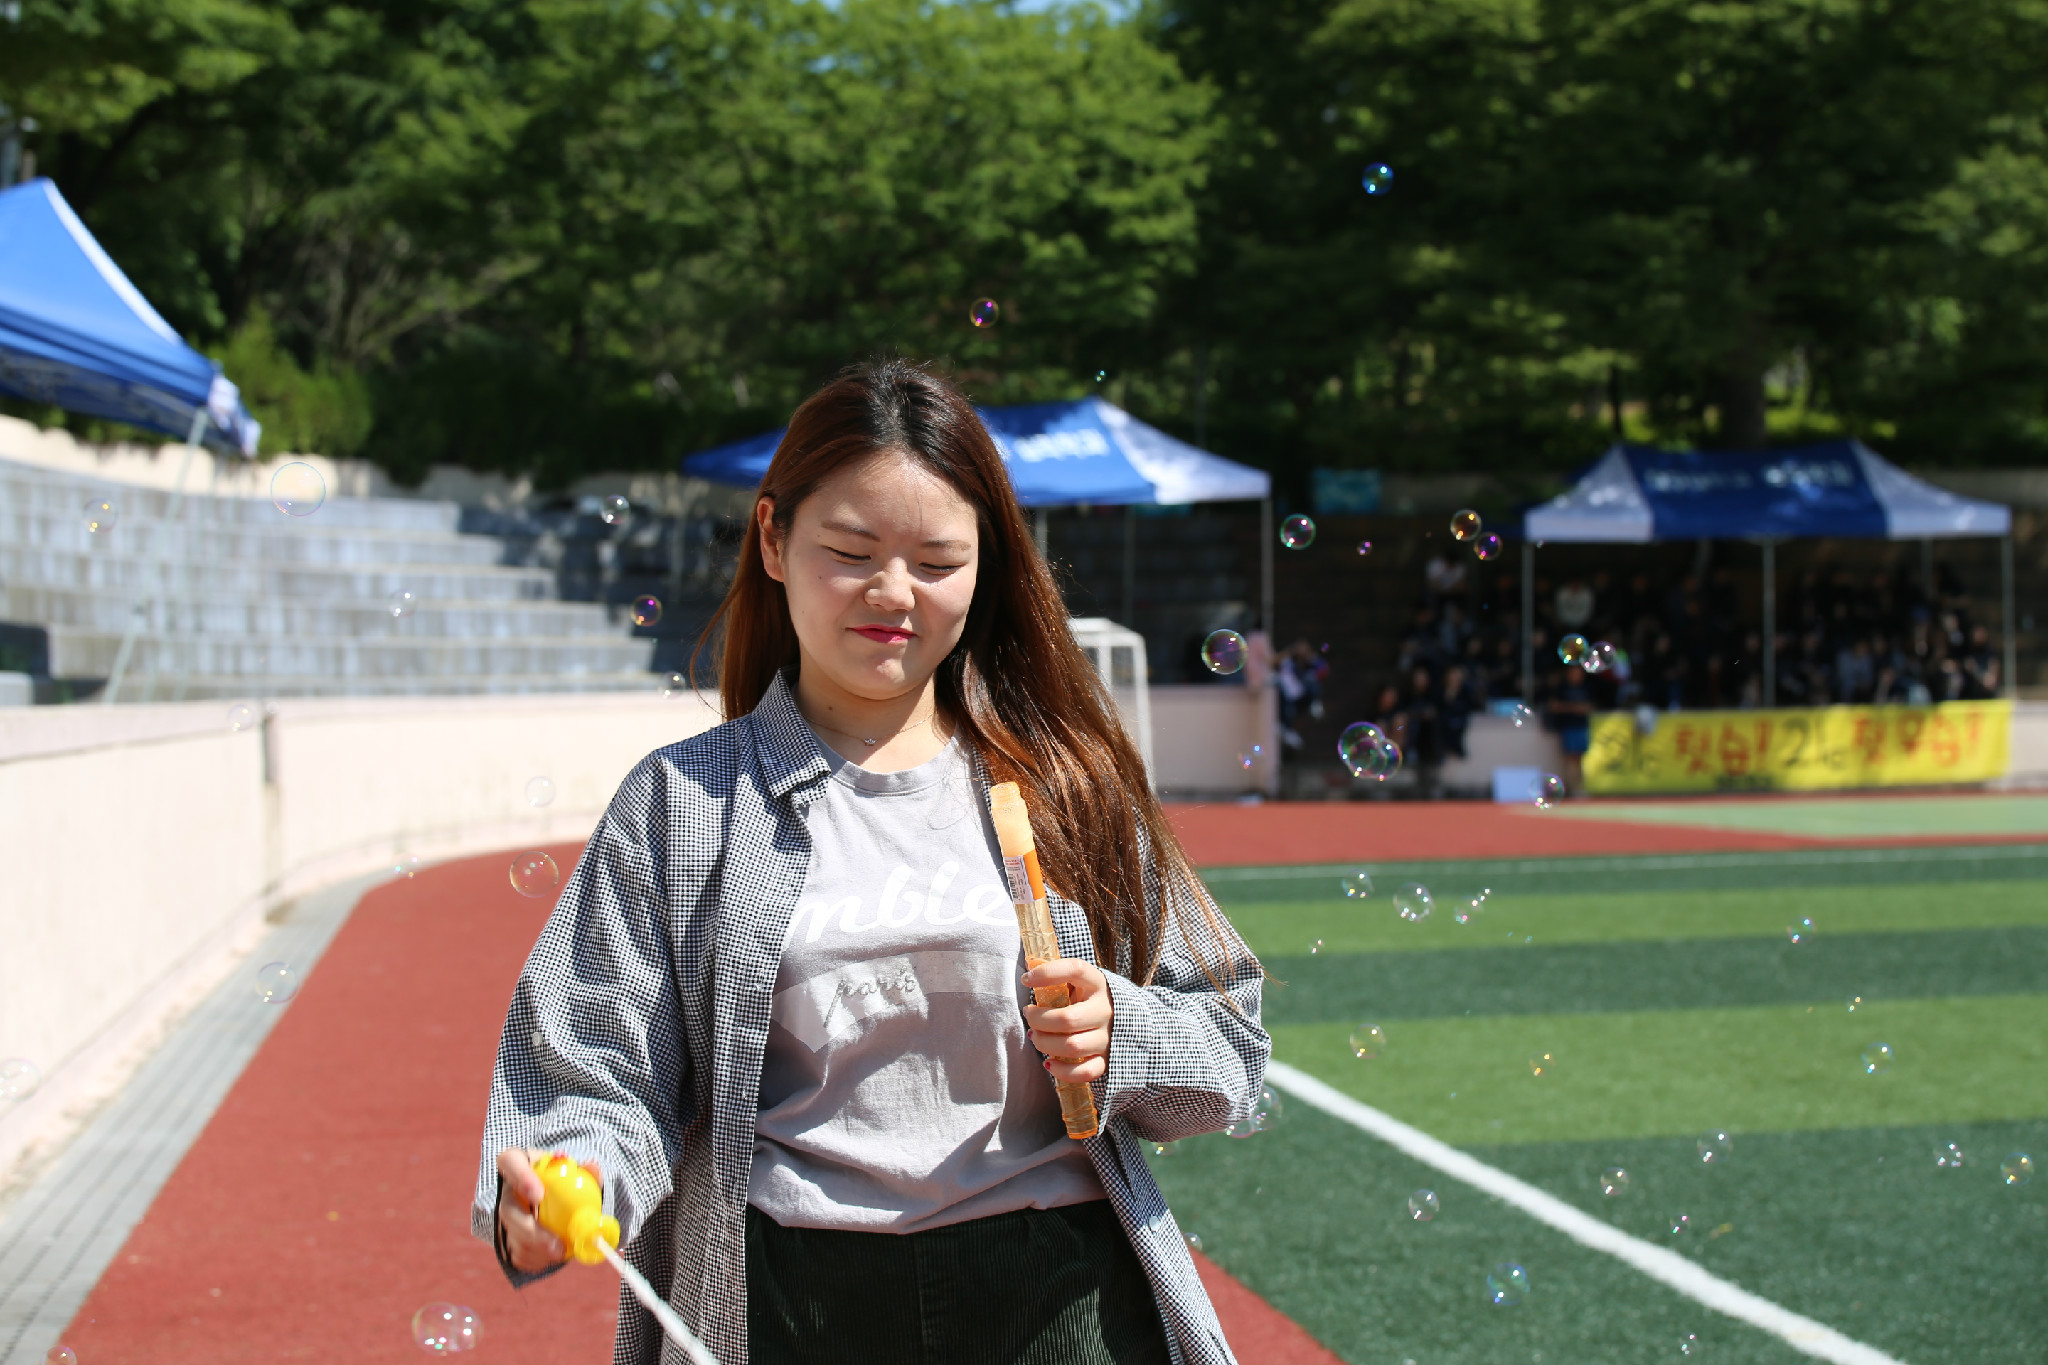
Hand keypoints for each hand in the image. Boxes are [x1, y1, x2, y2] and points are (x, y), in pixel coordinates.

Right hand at [495, 1147, 602, 1273]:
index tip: (539, 1195)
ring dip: (538, 1250)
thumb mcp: (575, 1170)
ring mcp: (504, 1216)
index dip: (522, 1179)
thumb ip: (585, 1170)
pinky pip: (516, 1255)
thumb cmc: (565, 1179)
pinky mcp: (506, 1239)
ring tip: (563, 1251)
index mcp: (519, 1164)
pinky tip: (552, 1256)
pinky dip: (536, 1260)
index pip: (511, 1163)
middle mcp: (506, 1190)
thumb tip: (593, 1167)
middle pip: (508, 1211)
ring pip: (512, 1237)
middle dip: (532, 1232)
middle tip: (558, 1245)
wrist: (556, 1199)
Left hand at [1022, 959, 1112, 1085]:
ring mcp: (1108, 1037)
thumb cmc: (1091, 998)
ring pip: (1072, 1046)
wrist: (1130, 1019)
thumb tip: (1030, 964)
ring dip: (1045, 1044)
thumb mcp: (1080, 981)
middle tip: (1029, 1015)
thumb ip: (1058, 973)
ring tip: (1035, 1036)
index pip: (1075, 970)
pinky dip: (1063, 1071)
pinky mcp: (1107, 1060)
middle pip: (1068, 1019)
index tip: (1026, 979)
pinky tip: (1049, 1063)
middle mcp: (1105, 1010)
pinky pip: (1085, 1072)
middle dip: (1039, 1019)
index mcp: (1098, 983)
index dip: (1048, 973)